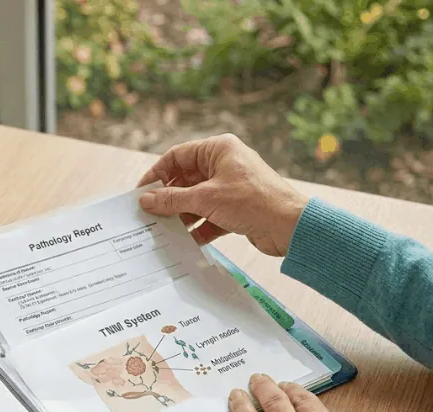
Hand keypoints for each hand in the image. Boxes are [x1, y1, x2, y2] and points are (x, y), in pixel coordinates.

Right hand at [137, 134, 307, 253]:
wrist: (290, 226)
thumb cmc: (253, 201)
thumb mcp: (206, 199)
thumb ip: (173, 200)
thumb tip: (146, 200)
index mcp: (219, 149)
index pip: (178, 156)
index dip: (157, 173)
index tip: (142, 192)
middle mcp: (225, 165)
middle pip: (186, 179)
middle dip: (169, 198)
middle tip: (149, 214)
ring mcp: (231, 188)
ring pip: (197, 200)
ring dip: (182, 215)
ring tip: (164, 230)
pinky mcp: (236, 209)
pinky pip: (210, 216)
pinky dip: (199, 228)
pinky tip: (186, 241)